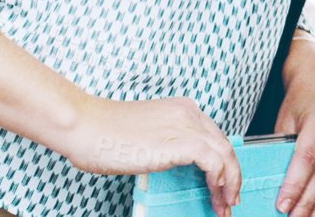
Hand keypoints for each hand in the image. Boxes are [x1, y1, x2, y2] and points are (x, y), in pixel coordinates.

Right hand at [66, 96, 242, 216]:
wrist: (84, 126)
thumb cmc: (104, 134)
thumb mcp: (147, 136)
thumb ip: (168, 145)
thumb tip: (177, 167)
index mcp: (182, 110)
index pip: (214, 138)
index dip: (222, 163)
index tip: (222, 186)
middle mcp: (189, 114)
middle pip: (224, 146)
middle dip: (231, 176)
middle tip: (229, 201)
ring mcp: (186, 125)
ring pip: (225, 153)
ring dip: (229, 182)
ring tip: (224, 204)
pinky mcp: (180, 141)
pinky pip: (214, 160)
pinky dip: (219, 177)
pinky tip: (215, 190)